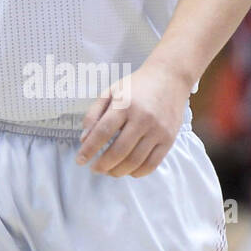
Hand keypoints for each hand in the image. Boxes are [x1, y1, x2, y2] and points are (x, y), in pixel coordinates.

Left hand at [76, 58, 188, 176]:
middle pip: (119, 150)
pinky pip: (153, 163)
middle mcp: (142, 119)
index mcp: (124, 105)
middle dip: (103, 164)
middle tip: (94, 169)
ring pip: (135, 161)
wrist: (169, 78)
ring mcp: (158, 131)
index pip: (103, 132)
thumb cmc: (136, 85)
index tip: (80, 161)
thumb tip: (84, 139)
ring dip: (118, 171)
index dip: (89, 149)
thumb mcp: (111, 91)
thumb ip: (94, 113)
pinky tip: (128, 171)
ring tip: (109, 171)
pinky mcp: (169, 139)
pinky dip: (138, 172)